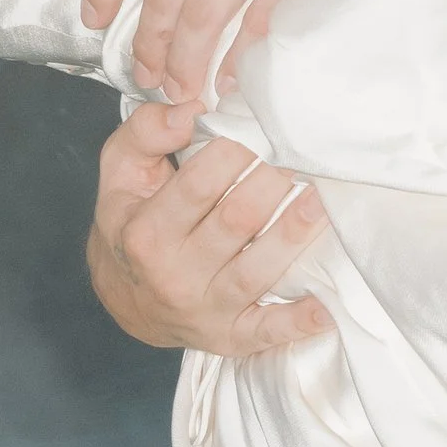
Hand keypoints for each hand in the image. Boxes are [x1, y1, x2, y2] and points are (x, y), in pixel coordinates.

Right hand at [87, 98, 332, 357]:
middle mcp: (174, 274)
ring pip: (258, 270)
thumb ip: (146, 132)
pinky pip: (266, 332)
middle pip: (235, 223)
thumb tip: (191, 109)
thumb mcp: (120, 173)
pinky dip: (297, 322)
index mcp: (146, 231)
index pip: (197, 185)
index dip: (235, 152)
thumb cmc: (130, 223)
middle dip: (272, 183)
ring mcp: (205, 309)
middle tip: (301, 151)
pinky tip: (325, 307)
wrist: (124, 299)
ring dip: (294, 235)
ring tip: (322, 199)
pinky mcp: (230, 337)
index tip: (262, 124)